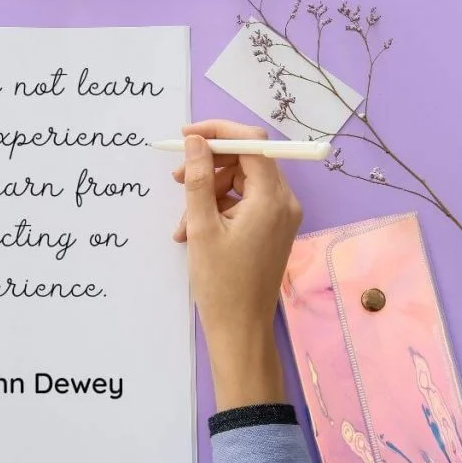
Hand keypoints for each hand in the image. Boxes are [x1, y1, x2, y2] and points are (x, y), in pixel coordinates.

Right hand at [172, 120, 301, 409]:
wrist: (240, 329)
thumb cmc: (221, 283)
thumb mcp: (202, 226)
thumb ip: (199, 179)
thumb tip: (195, 141)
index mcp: (272, 198)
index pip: (252, 142)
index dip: (218, 132)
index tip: (186, 136)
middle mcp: (284, 202)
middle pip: (247, 161)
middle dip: (209, 166)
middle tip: (177, 179)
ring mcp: (280, 217)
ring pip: (241, 183)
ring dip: (208, 193)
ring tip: (182, 222)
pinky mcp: (272, 229)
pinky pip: (244, 203)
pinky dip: (217, 209)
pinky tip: (193, 231)